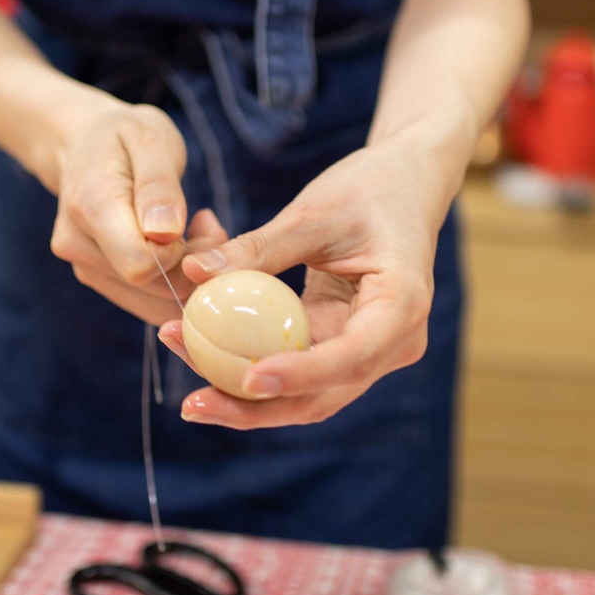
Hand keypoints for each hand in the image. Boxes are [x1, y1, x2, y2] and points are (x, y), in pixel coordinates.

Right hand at [45, 100, 227, 324]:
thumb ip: (159, 186)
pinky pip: (147, 301)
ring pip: (153, 300)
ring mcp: (84, 266)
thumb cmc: (125, 136)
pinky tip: (178, 247)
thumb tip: (165, 234)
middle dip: (193, 263)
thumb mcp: (150, 139)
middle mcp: (77, 245)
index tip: (199, 221)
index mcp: (91, 206)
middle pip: (150, 285)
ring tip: (193, 229)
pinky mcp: (97, 279)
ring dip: (186, 274)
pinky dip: (173, 282)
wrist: (84, 144)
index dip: (181, 253)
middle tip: (207, 223)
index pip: (140, 264)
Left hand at [159, 125, 468, 427]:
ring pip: (307, 398)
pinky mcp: (343, 350)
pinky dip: (253, 376)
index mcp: (402, 303)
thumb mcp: (312, 213)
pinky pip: (296, 375)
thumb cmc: (367, 190)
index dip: (302, 375)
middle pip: (324, 395)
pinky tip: (206, 369)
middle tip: (195, 405)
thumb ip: (258, 248)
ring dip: (247, 401)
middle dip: (257, 408)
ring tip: (190, 400)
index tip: (249, 378)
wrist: (404, 186)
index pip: (353, 355)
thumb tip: (192, 272)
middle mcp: (393, 342)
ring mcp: (370, 353)